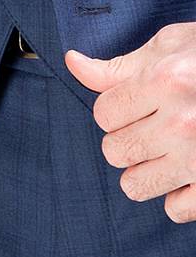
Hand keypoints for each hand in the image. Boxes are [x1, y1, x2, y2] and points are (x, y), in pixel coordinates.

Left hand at [65, 23, 195, 222]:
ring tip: (161, 149)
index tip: (132, 103)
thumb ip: (118, 66)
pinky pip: (175, 209)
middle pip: (115, 151)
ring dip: (143, 168)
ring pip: (135, 185)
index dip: (113, 108)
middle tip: (147, 125)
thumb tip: (72, 63)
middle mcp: (182, 122)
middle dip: (123, 138)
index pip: (104, 114)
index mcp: (165, 81)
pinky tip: (185, 171)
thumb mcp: (169, 47)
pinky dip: (176, 193)